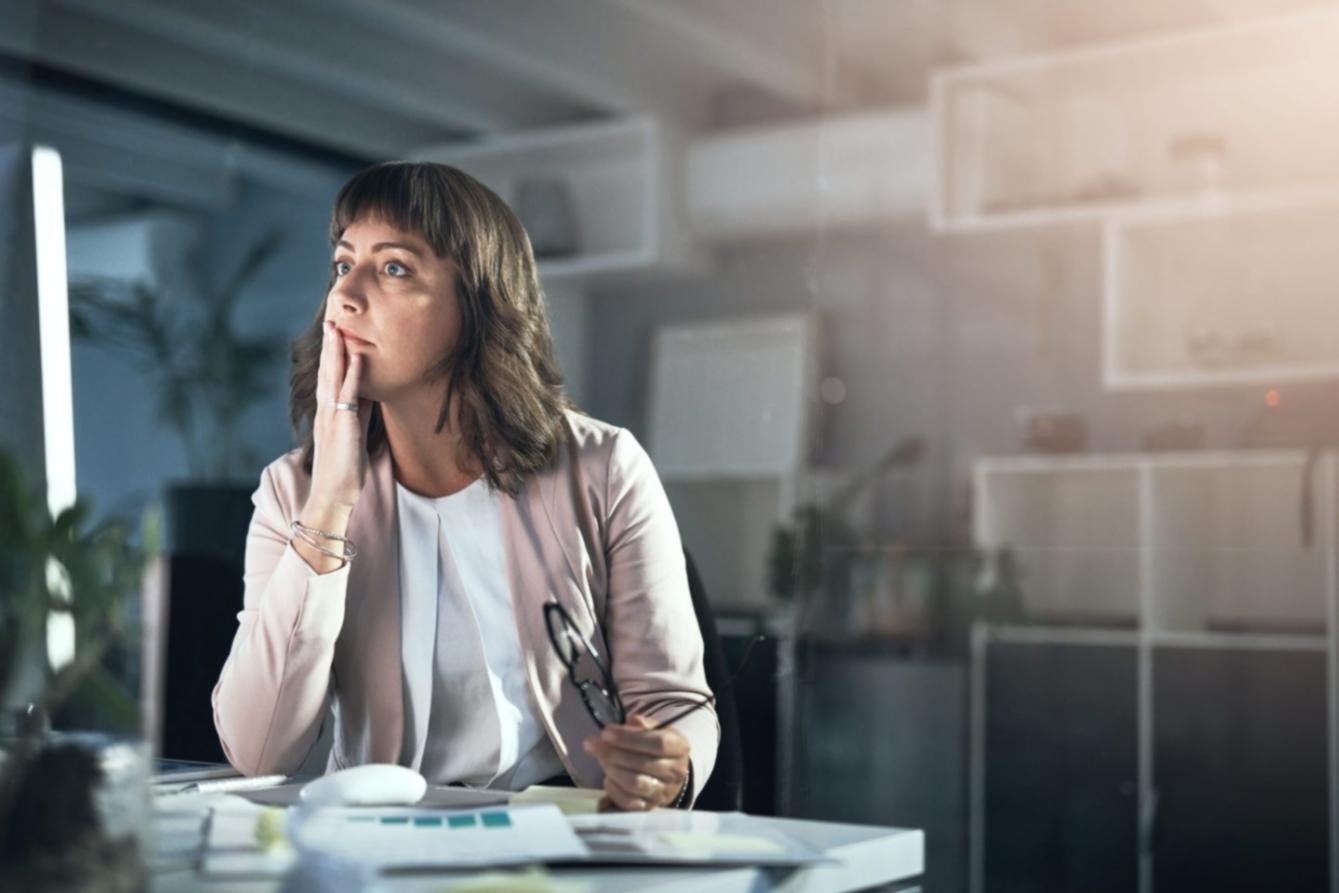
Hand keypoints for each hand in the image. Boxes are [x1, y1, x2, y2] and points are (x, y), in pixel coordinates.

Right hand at [308, 319, 371, 511]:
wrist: (333, 495)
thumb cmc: (344, 469)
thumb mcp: (353, 434)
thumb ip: (359, 413)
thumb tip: (369, 394)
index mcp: (328, 413)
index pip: (328, 377)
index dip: (330, 355)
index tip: (333, 333)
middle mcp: (326, 411)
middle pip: (326, 372)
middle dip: (328, 346)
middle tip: (330, 320)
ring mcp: (332, 417)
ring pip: (333, 378)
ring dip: (335, 352)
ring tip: (336, 327)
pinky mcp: (343, 426)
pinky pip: (349, 396)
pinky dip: (353, 375)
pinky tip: (356, 357)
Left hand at [583, 715, 690, 810]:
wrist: (667, 772)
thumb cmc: (655, 745)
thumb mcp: (654, 728)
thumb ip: (641, 724)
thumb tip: (629, 724)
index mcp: (679, 747)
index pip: (657, 743)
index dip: (629, 739)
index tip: (606, 733)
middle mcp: (676, 771)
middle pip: (643, 764)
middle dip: (613, 753)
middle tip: (592, 744)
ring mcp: (664, 791)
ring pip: (635, 783)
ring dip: (612, 770)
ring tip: (600, 759)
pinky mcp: (650, 807)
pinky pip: (629, 802)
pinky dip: (613, 789)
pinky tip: (607, 777)